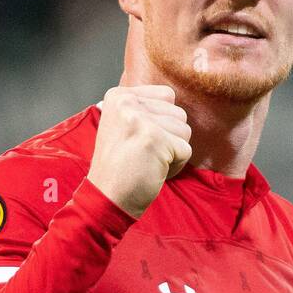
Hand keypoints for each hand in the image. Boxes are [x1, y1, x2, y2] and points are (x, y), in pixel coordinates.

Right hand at [86, 85, 191, 217]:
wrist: (106, 197)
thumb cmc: (120, 166)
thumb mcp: (123, 125)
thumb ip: (145, 109)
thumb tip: (173, 101)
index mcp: (119, 96)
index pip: (167, 95)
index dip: (163, 121)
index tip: (141, 139)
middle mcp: (128, 102)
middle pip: (179, 113)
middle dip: (170, 138)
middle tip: (145, 154)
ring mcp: (141, 119)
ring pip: (185, 131)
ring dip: (173, 152)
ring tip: (149, 162)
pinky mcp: (156, 139)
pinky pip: (186, 150)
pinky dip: (176, 166)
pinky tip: (153, 171)